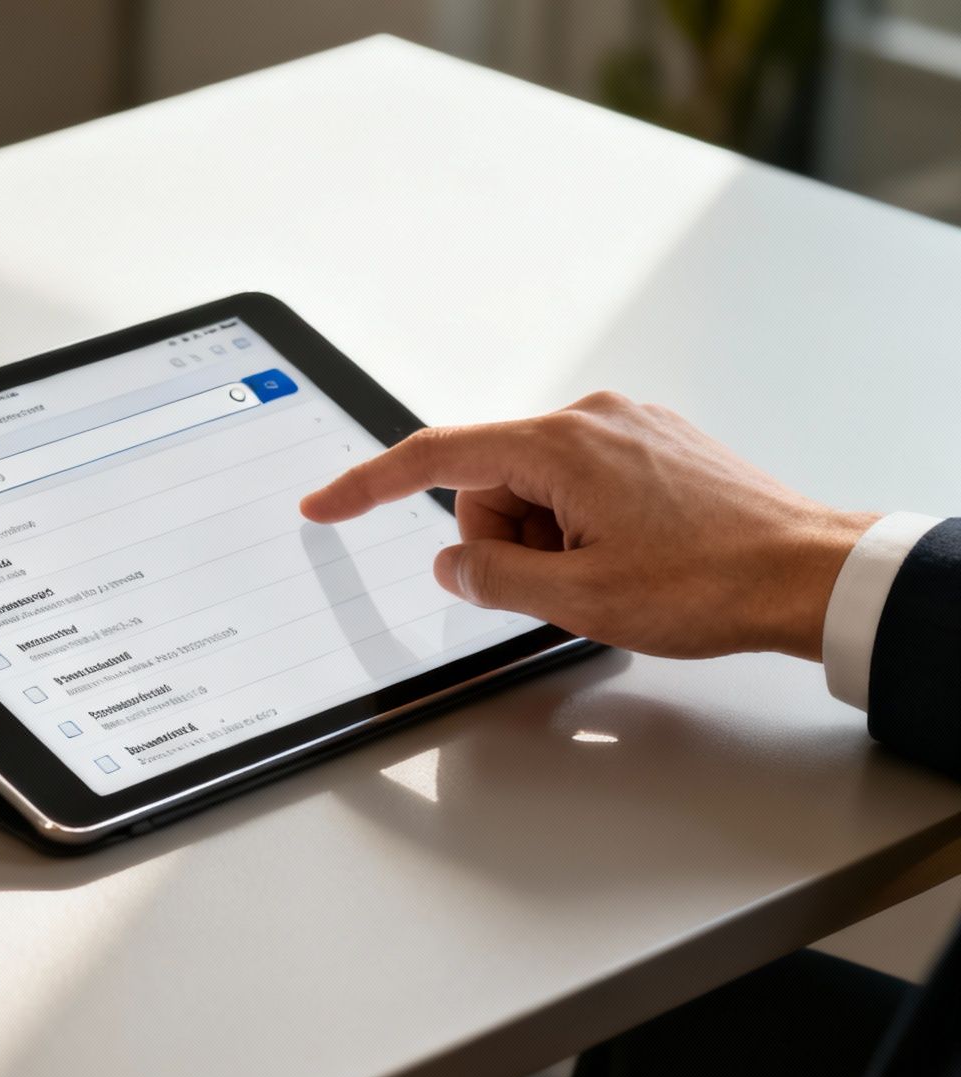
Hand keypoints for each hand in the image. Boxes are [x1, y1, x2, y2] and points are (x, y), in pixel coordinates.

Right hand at [297, 392, 876, 659]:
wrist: (812, 574)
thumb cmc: (713, 582)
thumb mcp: (578, 598)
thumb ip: (493, 578)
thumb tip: (454, 565)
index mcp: (561, 444)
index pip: (434, 457)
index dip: (367, 487)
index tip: (324, 504)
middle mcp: (591, 417)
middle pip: (490, 480)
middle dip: (502, 540)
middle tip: (557, 587)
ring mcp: (627, 426)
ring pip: (536, 486)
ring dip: (548, 539)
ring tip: (609, 575)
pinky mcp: (654, 444)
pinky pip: (580, 483)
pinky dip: (580, 525)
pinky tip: (630, 559)